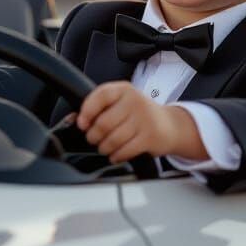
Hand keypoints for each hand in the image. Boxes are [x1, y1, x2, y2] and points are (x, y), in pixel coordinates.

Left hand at [75, 82, 207, 163]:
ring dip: (104, 148)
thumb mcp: (122, 102)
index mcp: (124, 89)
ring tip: (105, 147)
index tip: (82, 123)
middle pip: (103, 123)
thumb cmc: (139, 114)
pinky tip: (116, 154)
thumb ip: (101, 106)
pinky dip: (116, 156)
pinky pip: (124, 151)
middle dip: (94, 136)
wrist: (170, 125)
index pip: (100, 96)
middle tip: (94, 139)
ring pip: (112, 139)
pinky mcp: (150, 137)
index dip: (87, 111)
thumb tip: (75, 119)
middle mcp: (135, 101)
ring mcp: (144, 119)